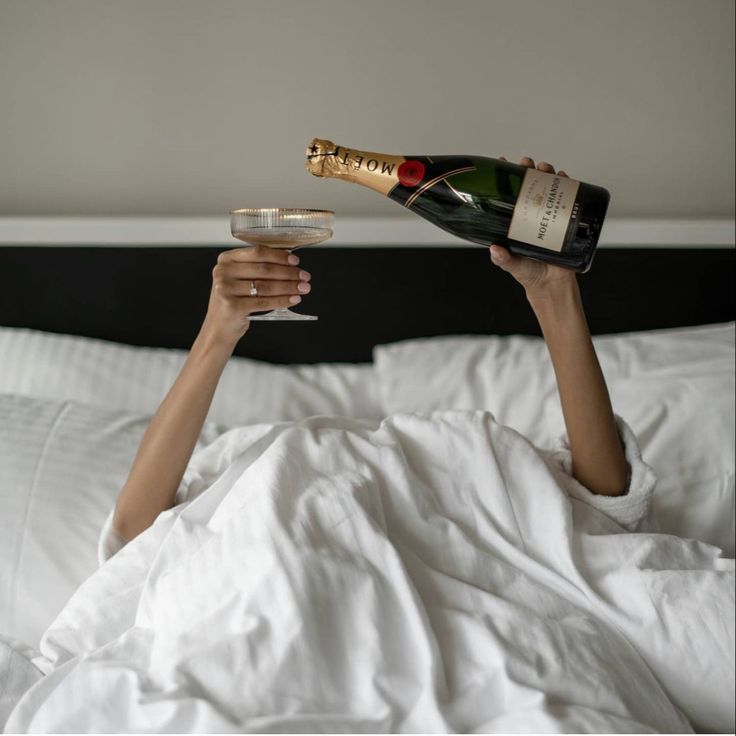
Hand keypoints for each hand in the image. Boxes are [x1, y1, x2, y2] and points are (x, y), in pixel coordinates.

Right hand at [200, 245, 310, 346]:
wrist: (218, 328)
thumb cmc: (234, 301)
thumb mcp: (240, 279)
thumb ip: (257, 268)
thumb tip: (289, 261)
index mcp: (226, 259)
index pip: (257, 252)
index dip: (279, 256)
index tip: (296, 261)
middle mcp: (223, 272)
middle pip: (264, 269)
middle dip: (289, 273)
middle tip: (305, 276)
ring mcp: (225, 289)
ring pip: (266, 286)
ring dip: (289, 286)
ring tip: (304, 288)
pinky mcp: (231, 306)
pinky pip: (264, 302)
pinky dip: (282, 300)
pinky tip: (294, 299)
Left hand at [489, 156, 576, 297]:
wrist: (552, 284)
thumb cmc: (529, 273)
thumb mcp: (513, 265)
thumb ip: (504, 259)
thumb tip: (494, 249)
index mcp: (514, 221)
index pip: (507, 194)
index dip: (505, 176)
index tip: (502, 161)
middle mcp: (531, 214)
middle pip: (528, 184)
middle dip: (527, 169)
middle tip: (526, 163)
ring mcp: (548, 214)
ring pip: (547, 186)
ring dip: (546, 172)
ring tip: (544, 168)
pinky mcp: (565, 218)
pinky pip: (567, 197)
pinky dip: (567, 184)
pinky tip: (564, 177)